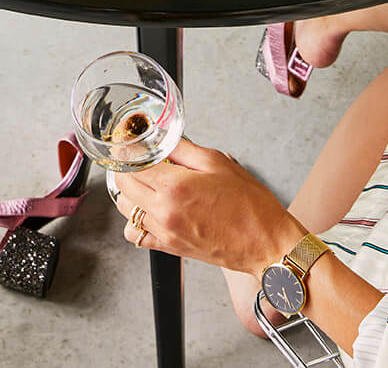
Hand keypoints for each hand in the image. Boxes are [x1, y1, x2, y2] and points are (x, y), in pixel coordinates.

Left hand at [112, 140, 296, 274]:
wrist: (265, 243)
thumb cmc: (249, 205)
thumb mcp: (217, 162)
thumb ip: (183, 148)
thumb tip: (162, 140)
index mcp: (175, 187)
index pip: (132, 164)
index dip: (129, 150)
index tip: (130, 143)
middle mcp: (164, 212)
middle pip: (123, 186)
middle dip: (127, 168)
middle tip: (138, 158)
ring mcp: (165, 232)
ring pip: (125, 210)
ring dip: (129, 193)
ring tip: (146, 182)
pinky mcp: (170, 248)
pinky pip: (137, 235)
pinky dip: (136, 221)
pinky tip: (151, 209)